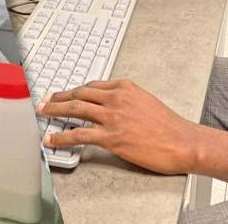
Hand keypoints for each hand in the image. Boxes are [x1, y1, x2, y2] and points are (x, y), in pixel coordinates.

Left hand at [37, 79, 200, 174]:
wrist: (184, 142)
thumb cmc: (170, 127)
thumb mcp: (146, 101)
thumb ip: (126, 100)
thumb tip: (109, 107)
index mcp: (125, 87)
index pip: (92, 85)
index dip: (74, 90)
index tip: (65, 93)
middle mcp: (116, 98)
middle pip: (79, 94)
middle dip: (59, 97)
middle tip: (46, 100)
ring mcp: (112, 117)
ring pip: (75, 109)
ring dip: (54, 111)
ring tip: (43, 114)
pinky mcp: (111, 137)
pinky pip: (78, 134)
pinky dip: (61, 136)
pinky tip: (52, 139)